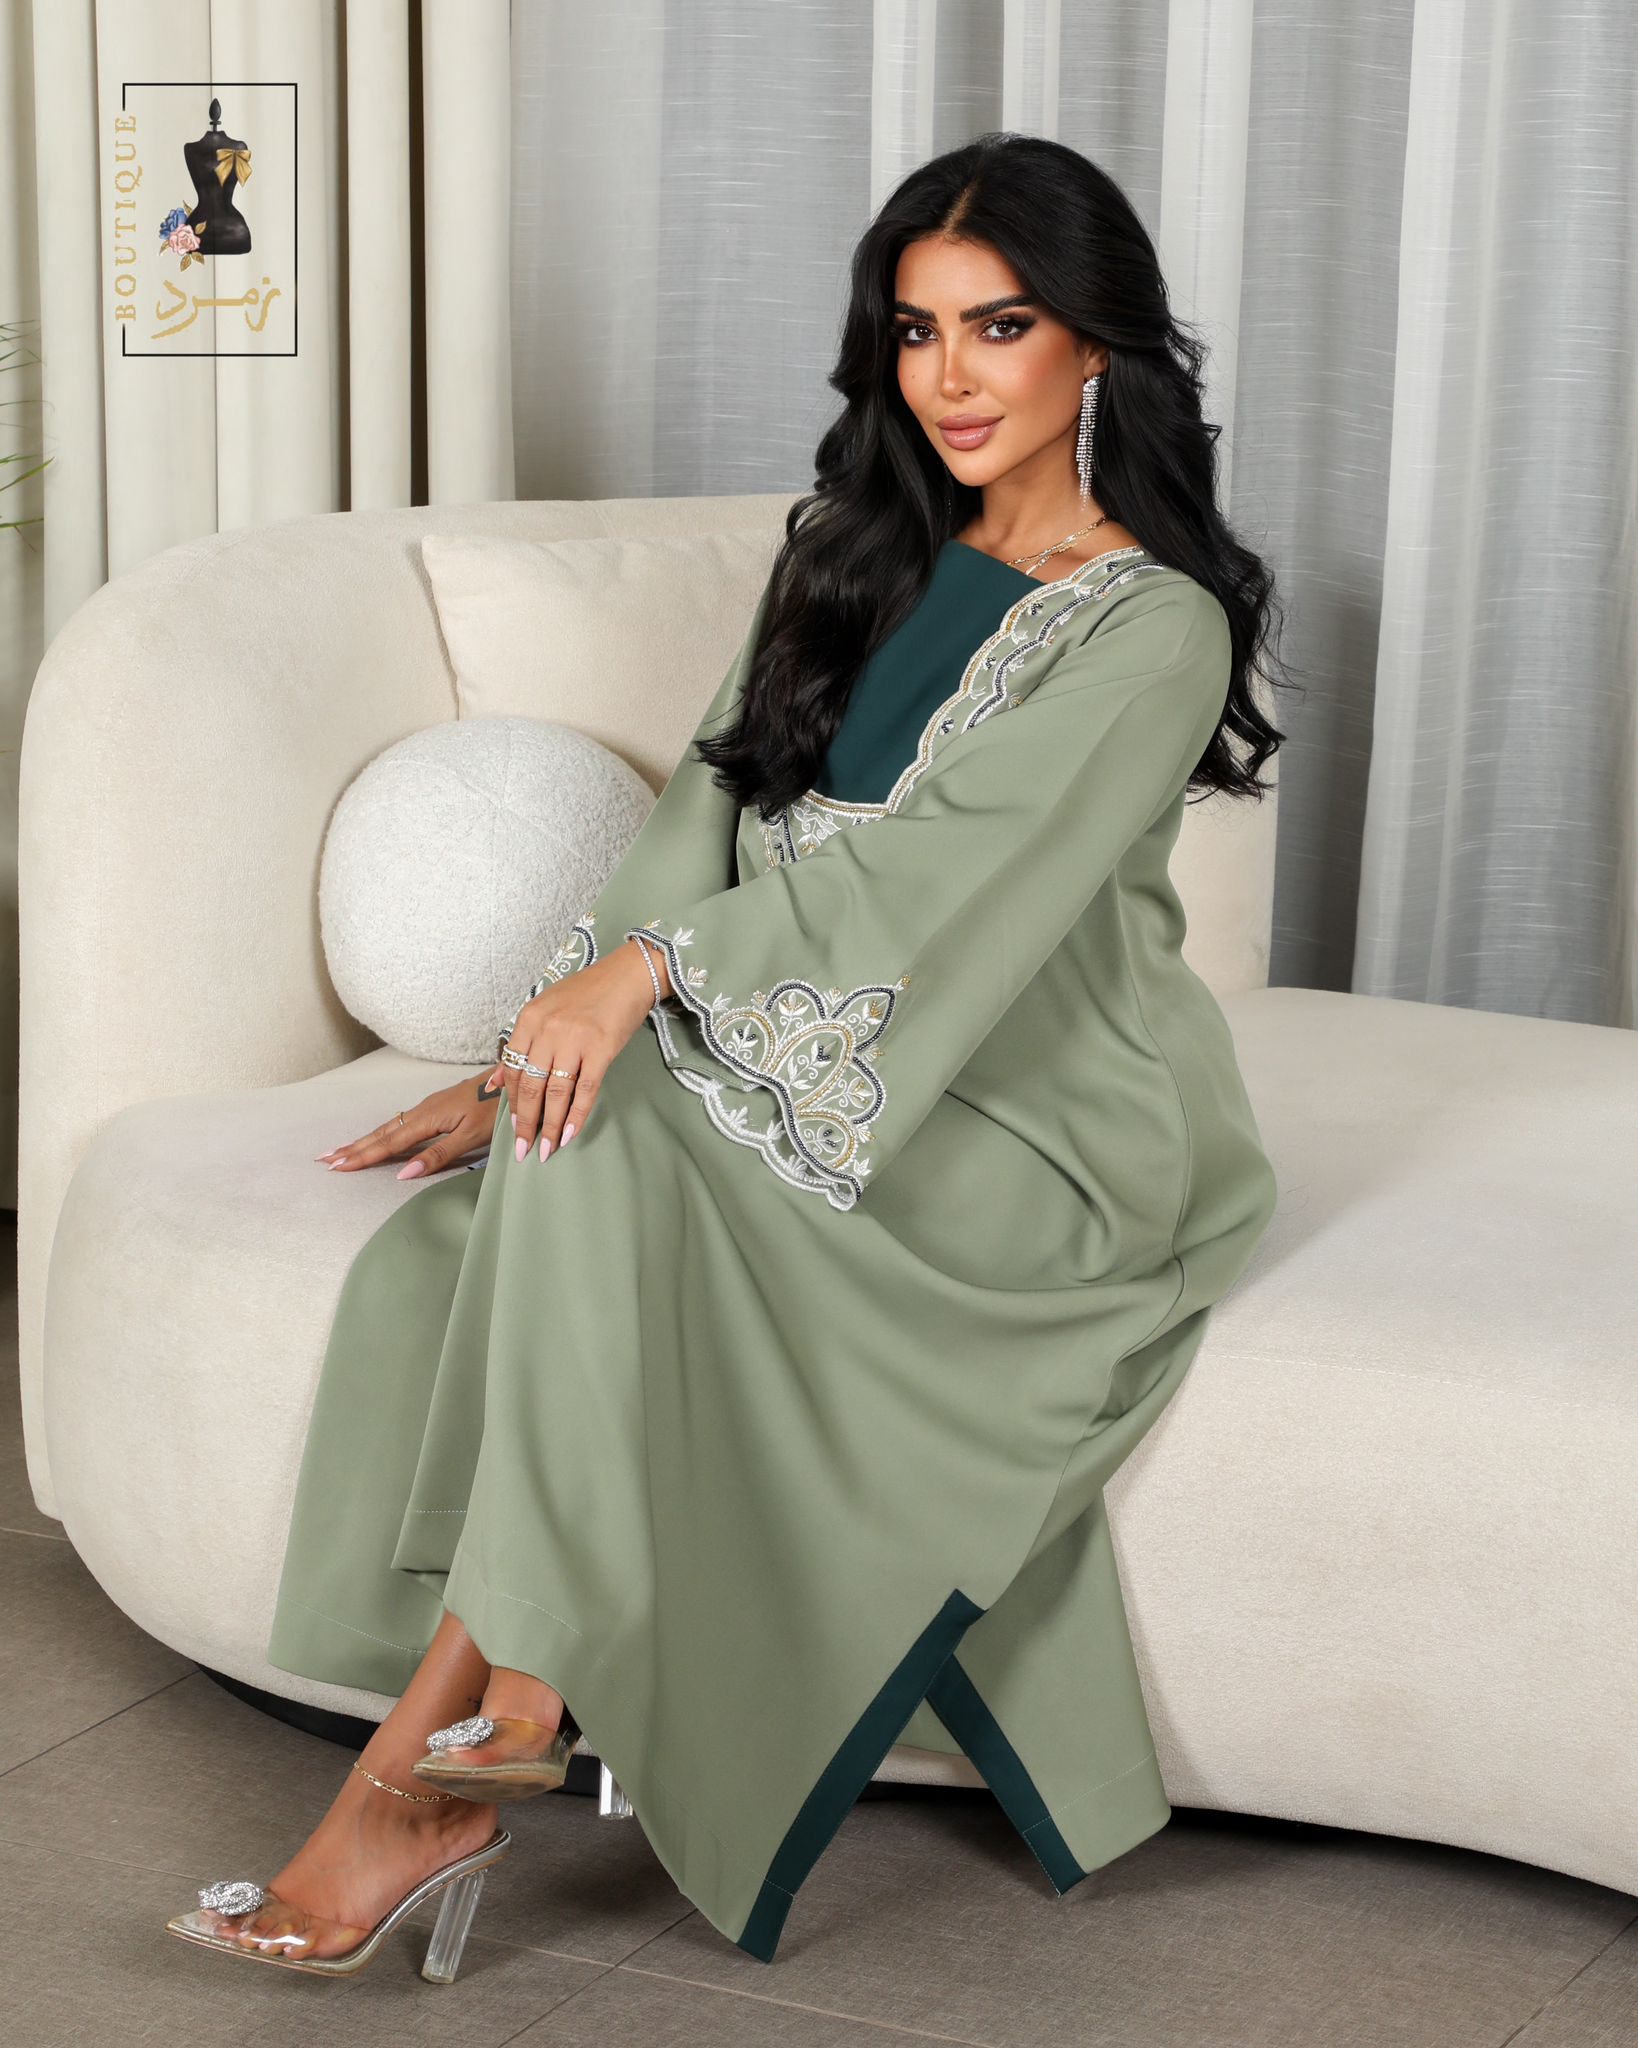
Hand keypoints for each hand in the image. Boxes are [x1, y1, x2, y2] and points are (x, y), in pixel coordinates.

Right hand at [316, 1070, 505, 1180]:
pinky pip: (402, 1122)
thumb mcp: (472, 1136)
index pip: (389, 1143)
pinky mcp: (437, 1106)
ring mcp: (430, 1107)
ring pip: (390, 1126)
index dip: (363, 1156)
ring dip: (365, 1140)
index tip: (338, 1167)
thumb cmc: (498, 1109)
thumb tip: (404, 1173)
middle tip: (326, 1160)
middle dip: (354, 1147)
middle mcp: (424, 1110)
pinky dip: (383, 1132)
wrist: (516, 1079)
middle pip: (382, 1133)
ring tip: (343, 1150)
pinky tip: (380, 1137)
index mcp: (429, 1118)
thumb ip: (439, 1155)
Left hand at [497, 940, 662, 1162]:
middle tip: (524, 1150)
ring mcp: (575, 1039)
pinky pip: (585, 1089)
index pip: (514, 1070)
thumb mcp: (545, 1010)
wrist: (627, 976)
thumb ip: (521, 1045)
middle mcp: (548, 1029)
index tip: (515, 1128)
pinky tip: (570, 1134)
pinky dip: (577, 1114)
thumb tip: (497, 1083)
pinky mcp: (601, 1048)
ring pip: (555, 1092)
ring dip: (550, 1126)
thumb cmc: (587, 993)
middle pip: (531, 1085)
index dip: (513, 1104)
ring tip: (546, 1149)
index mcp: (529, 1018)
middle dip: (526, 1123)